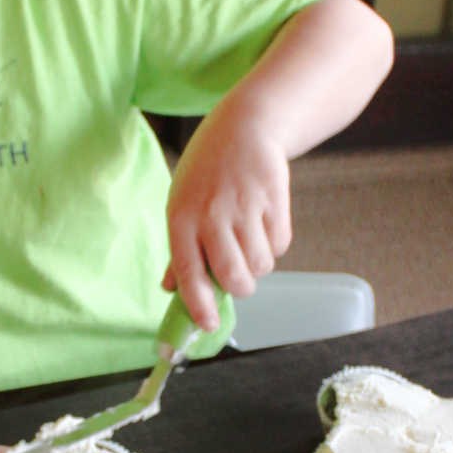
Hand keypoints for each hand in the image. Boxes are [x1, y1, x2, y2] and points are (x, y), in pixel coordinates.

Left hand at [164, 106, 291, 328]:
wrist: (245, 126)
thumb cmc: (207, 171)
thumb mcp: (181, 203)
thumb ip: (179, 249)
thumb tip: (171, 289)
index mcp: (181, 218)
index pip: (189, 272)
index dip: (199, 305)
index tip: (207, 326)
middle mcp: (212, 214)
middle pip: (235, 277)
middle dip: (241, 288)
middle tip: (239, 279)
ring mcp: (245, 206)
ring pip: (262, 264)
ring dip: (259, 264)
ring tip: (250, 241)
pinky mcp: (275, 199)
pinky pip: (281, 244)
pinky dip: (275, 243)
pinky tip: (264, 221)